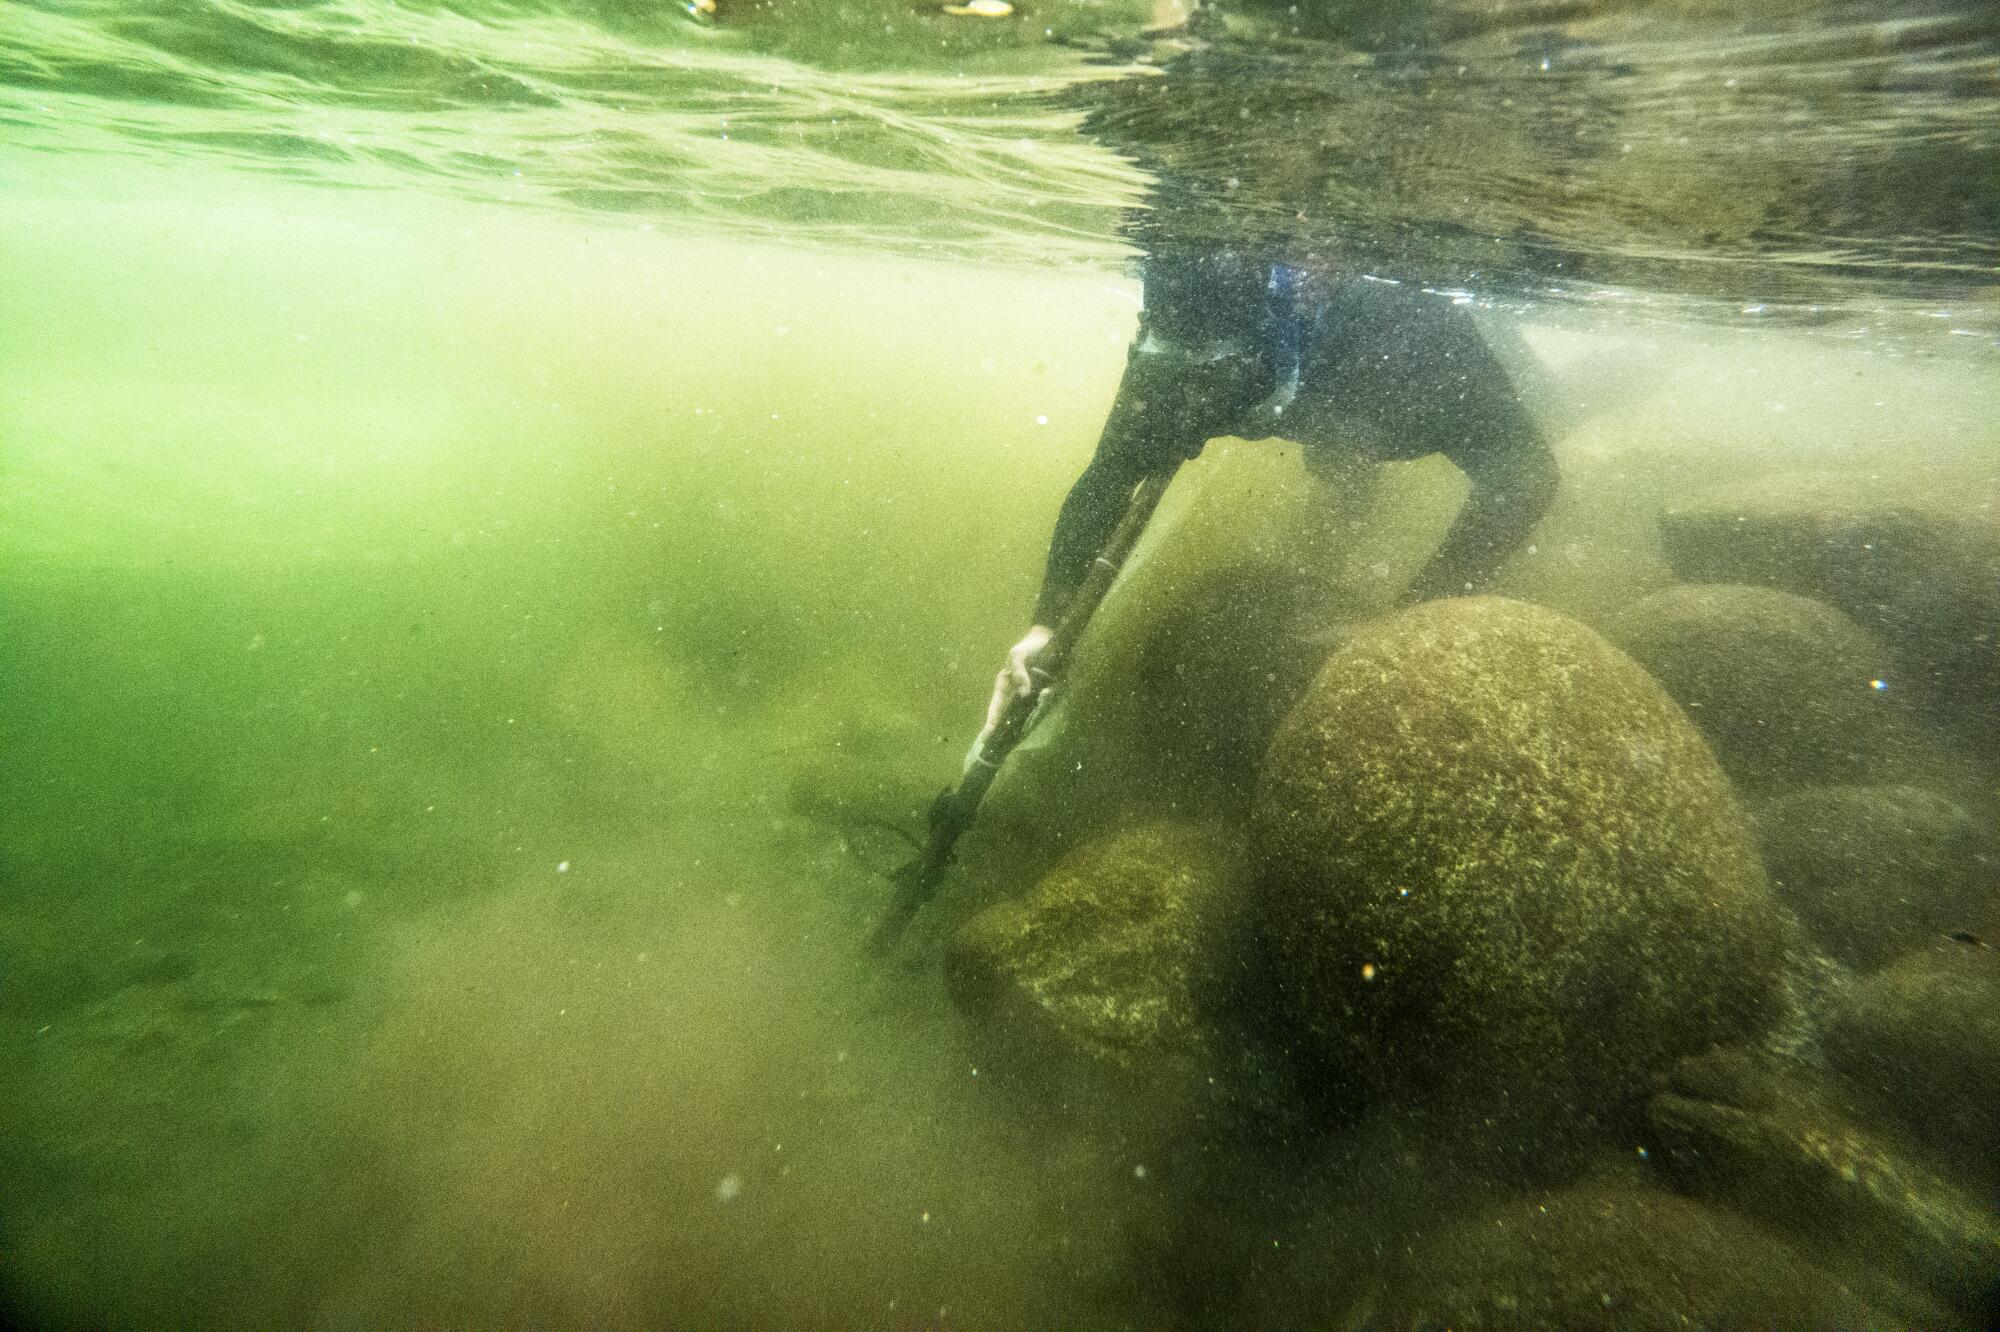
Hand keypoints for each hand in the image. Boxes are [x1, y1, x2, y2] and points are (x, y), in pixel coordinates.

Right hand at [965, 625, 1051, 772]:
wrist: (1047, 639)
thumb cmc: (1029, 646)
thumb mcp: (1019, 654)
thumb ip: (1019, 672)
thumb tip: (1024, 693)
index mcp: (1004, 684)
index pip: (995, 707)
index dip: (991, 721)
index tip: (986, 736)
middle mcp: (1013, 693)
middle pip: (1005, 716)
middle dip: (1001, 729)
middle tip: (995, 745)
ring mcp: (1026, 696)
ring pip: (1020, 715)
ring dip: (1019, 726)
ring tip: (1010, 741)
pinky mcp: (1039, 696)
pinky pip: (1036, 710)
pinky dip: (1033, 718)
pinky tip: (1030, 727)